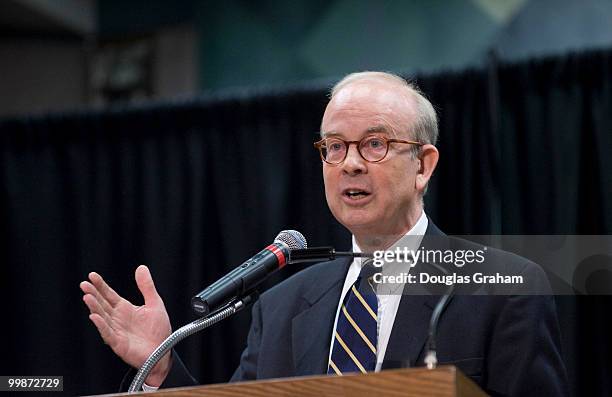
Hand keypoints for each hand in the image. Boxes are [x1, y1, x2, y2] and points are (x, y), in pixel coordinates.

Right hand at [80, 265, 171, 386]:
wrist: (163, 351)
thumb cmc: (158, 330)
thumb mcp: (155, 303)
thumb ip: (147, 286)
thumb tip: (141, 268)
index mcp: (125, 309)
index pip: (109, 295)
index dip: (101, 285)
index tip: (92, 275)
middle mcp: (118, 319)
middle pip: (102, 304)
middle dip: (93, 294)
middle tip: (84, 284)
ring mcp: (116, 331)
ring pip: (102, 317)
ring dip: (94, 307)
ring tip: (87, 297)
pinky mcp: (118, 343)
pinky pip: (108, 333)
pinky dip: (101, 325)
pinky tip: (95, 317)